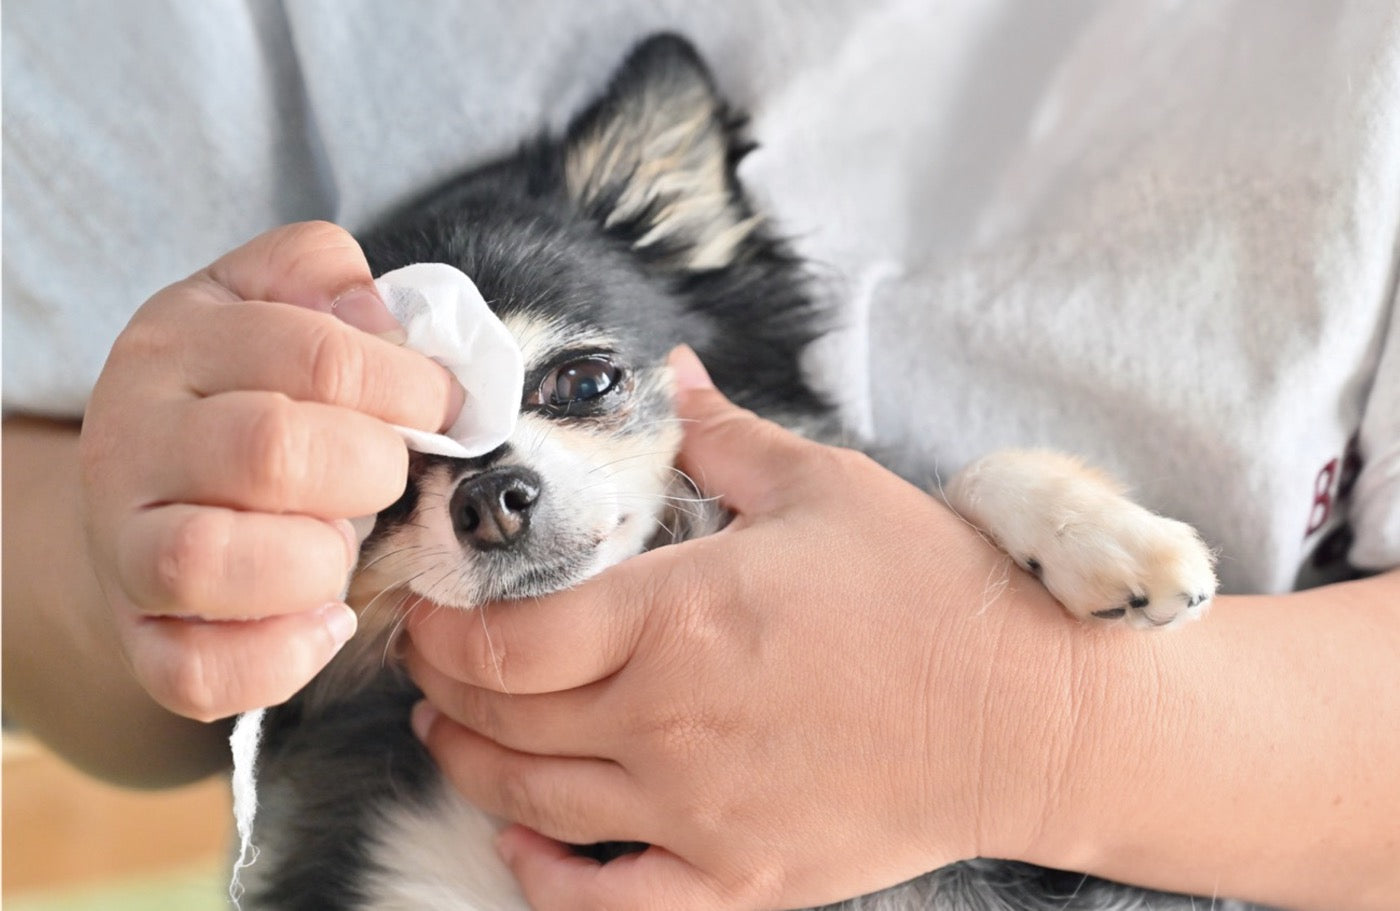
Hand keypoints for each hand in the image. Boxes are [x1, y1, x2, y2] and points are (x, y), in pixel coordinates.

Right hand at [81, 221, 462, 721]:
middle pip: (271, 451)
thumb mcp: (268, 302)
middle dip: (369, 469)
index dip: (410, 386)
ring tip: (343, 548)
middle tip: (387, 477)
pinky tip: (326, 620)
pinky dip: (278, 657)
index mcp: (177, 345)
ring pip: (206, 561)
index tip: (443, 409)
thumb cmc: (240, 392)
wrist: (146, 493)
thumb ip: (321, 275)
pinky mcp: (142, 638)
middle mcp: (133, 441)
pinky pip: (198, 671)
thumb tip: (375, 311)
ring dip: (314, 560)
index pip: (318, 354)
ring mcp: (126, 546)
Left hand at [404, 348, 1077, 910]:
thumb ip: (724, 434)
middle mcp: (668, 723)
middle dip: (443, 685)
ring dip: (470, 765)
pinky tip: (522, 844)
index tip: (428, 605)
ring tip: (453, 729)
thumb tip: (672, 374)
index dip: (439, 625)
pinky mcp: (738, 877)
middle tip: (431, 658)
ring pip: (531, 803)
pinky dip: (544, 877)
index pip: (503, 640)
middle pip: (499, 719)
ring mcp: (698, 813)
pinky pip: (607, 901)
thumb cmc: (934, 591)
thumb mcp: (824, 486)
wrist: (1029, 715)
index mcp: (678, 616)